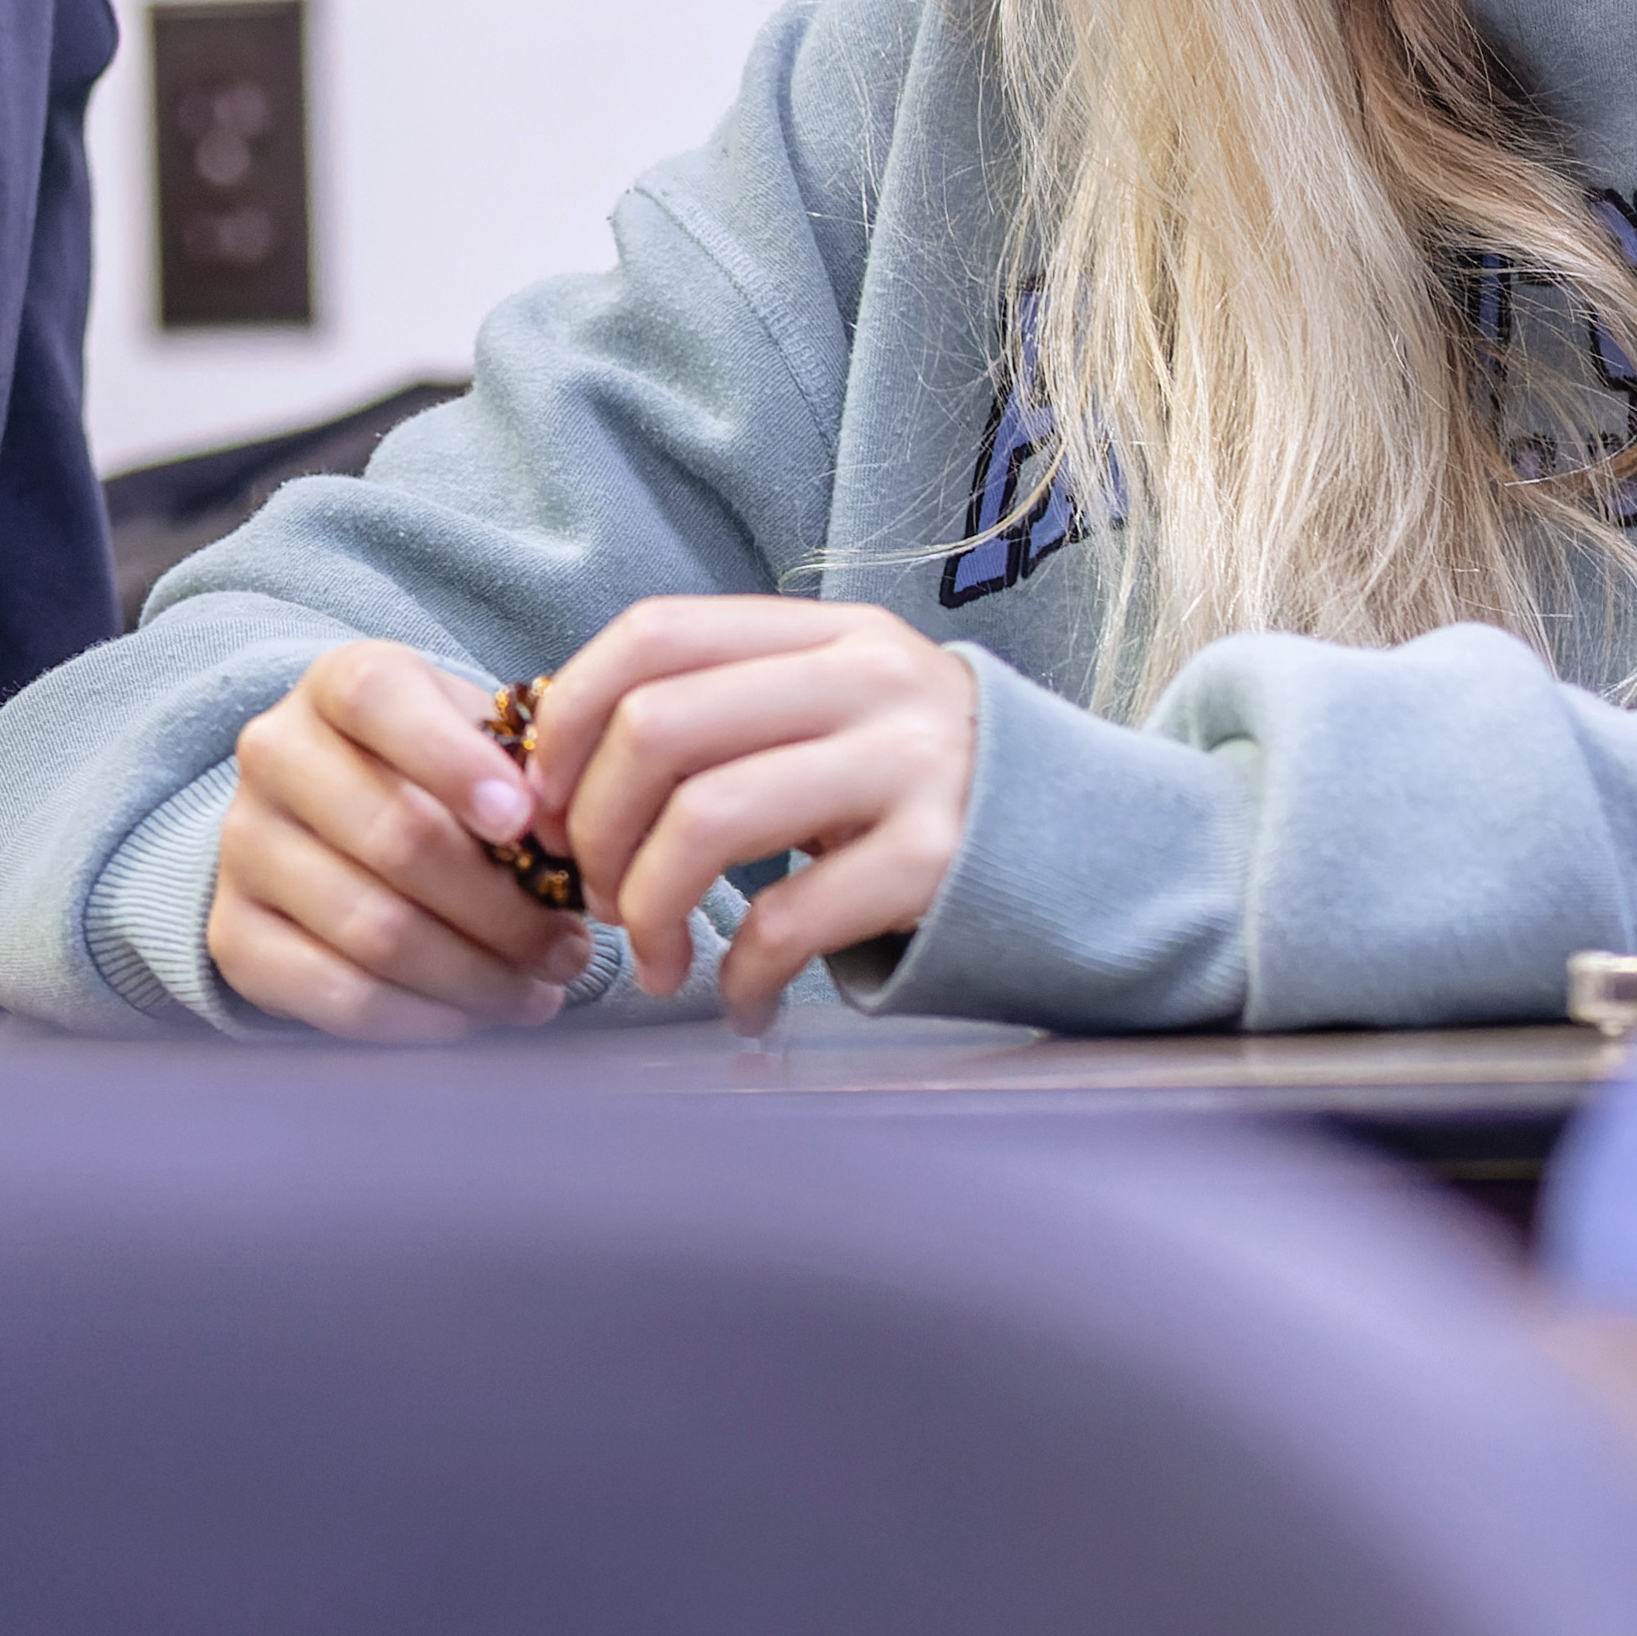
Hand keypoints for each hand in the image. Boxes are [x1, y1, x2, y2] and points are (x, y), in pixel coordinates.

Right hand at [202, 643, 586, 1044]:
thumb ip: (521, 769)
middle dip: (504, 908)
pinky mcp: (234, 937)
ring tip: (542, 990)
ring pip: (376, 930)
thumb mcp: (471, 739)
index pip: (380, 701)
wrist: (324, 827)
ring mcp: (243, 849)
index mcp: (336, 685)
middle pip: (396, 836)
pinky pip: (340, 995)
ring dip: (478, 975)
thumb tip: (570, 842)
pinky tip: (476, 1014)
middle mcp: (273, 755)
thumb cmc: (431, 779)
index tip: (524, 822)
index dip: (456, 762)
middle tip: (572, 948)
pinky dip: (425, 1018)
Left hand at [531, 595, 982, 1034]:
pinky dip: (739, 977)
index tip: (540, 801)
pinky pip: (787, 920)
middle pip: (659, 726)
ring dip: (647, 907)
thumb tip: (551, 774)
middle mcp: (868, 680)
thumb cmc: (921, 799)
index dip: (567, 718)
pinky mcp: (938, 860)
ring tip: (655, 957)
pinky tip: (741, 1002)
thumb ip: (726, 718)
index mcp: (826, 634)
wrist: (1096, 853)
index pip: (653, 634)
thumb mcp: (838, 720)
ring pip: (707, 819)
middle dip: (592, 828)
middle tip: (594, 895)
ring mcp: (910, 765)